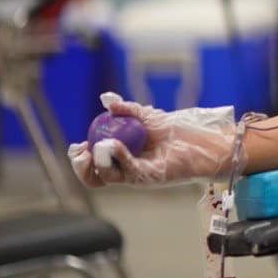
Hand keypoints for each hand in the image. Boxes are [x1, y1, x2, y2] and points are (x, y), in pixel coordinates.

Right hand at [67, 92, 235, 187]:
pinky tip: (115, 145)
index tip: (78, 144)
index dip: (80, 158)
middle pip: (93, 177)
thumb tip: (105, 99)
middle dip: (80, 167)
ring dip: (98, 162)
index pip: (92, 164)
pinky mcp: (149, 177)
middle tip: (81, 151)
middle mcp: (125, 169)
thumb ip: (126, 109)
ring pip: (106, 178)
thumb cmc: (173, 130)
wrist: (199, 138)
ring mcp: (136, 175)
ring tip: (102, 145)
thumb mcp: (146, 116)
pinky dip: (118, 158)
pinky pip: (128, 172)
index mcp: (119, 157)